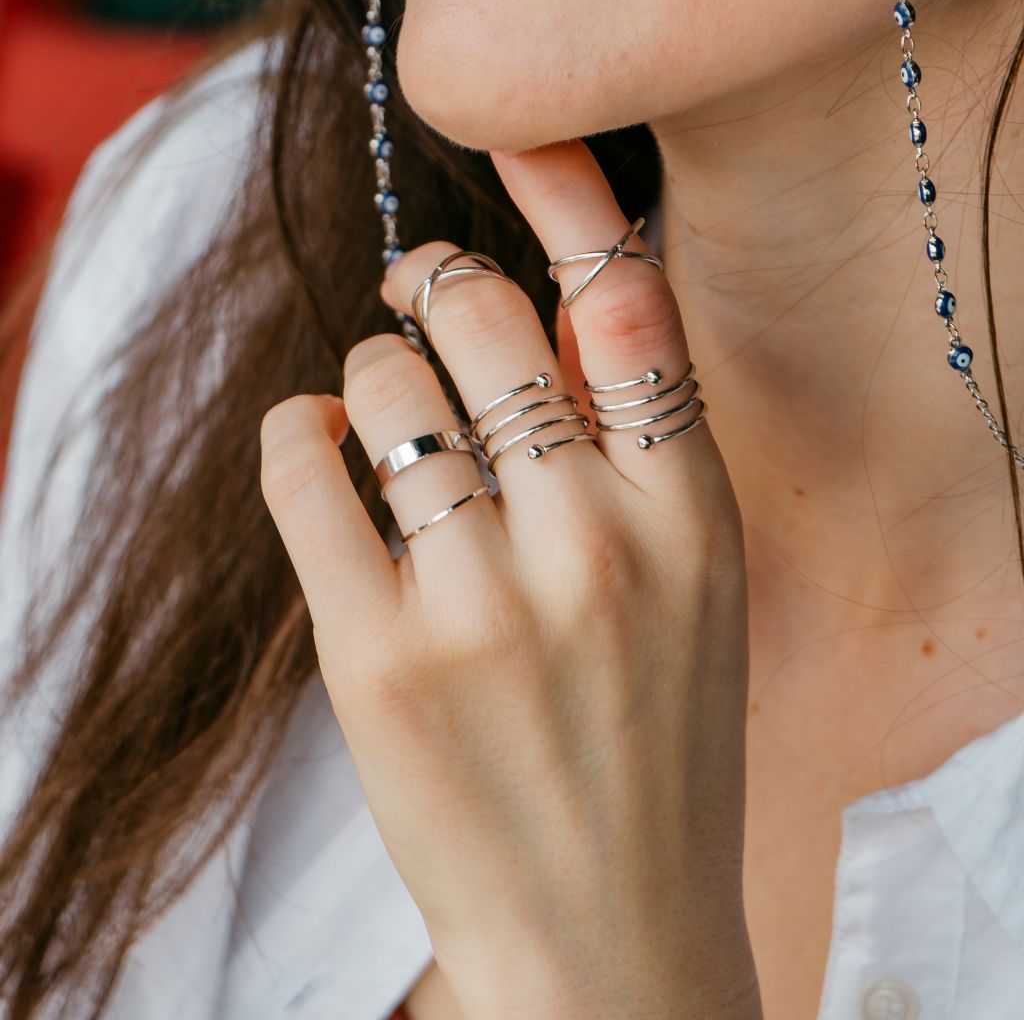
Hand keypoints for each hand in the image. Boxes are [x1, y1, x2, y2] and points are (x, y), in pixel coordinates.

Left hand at [259, 138, 760, 1019]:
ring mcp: (481, 601)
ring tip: (375, 412)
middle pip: (483, 319)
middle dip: (434, 285)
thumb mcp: (696, 588)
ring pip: (383, 386)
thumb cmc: (655, 747)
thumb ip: (639, 449)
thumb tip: (551, 308)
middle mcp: (595, 543)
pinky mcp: (376, 655)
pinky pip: (304, 467)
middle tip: (413, 295)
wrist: (609, 925)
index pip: (629, 303)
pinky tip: (313, 439)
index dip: (563, 214)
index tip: (505, 200)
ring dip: (368, 374)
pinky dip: (295, 429)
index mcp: (693, 517)